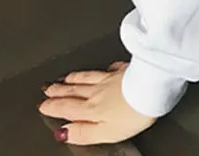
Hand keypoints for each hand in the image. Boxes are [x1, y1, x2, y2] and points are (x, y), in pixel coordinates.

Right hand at [39, 61, 155, 145]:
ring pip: (89, 77)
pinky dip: (103, 68)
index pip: (68, 107)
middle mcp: (100, 91)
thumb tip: (64, 132)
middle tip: (47, 87)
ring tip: (65, 77)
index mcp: (92, 108)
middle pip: (75, 90)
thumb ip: (83, 132)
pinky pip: (111, 68)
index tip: (43, 103)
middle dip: (59, 90)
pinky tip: (105, 66)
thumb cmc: (134, 112)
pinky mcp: (128, 69)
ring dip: (75, 77)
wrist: (155, 86)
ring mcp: (113, 78)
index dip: (53, 106)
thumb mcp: (105, 132)